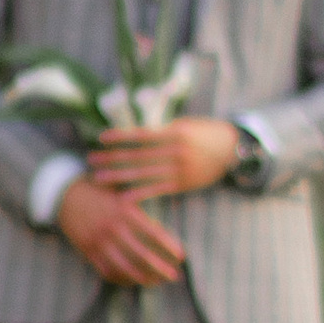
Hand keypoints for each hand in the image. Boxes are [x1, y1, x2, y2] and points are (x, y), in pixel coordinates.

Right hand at [54, 175, 186, 286]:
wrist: (64, 194)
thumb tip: (162, 221)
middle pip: (142, 254)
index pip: (154, 232)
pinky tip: (133, 281)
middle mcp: (113, 227)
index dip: (169, 246)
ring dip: (143, 278)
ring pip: (124, 267)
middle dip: (161, 268)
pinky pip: (107, 270)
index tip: (182, 256)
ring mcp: (99, 241)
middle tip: (174, 276)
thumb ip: (139, 205)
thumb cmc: (98, 190)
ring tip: (155, 283)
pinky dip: (121, 278)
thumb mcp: (119, 191)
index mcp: (124, 210)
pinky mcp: (87, 250)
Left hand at [88, 115, 243, 198]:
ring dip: (118, 176)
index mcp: (174, 133)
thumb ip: (163, 130)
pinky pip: (157, 190)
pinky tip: (123, 198)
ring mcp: (178, 170)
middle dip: (112, 158)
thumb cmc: (206, 133)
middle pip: (137, 156)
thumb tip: (138, 133)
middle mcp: (174, 152)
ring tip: (98, 178)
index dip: (120, 137)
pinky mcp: (182, 184)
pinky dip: (139, 194)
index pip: (141, 135)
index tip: (100, 139)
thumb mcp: (185, 125)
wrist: (233, 150)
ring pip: (143, 174)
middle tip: (90, 160)